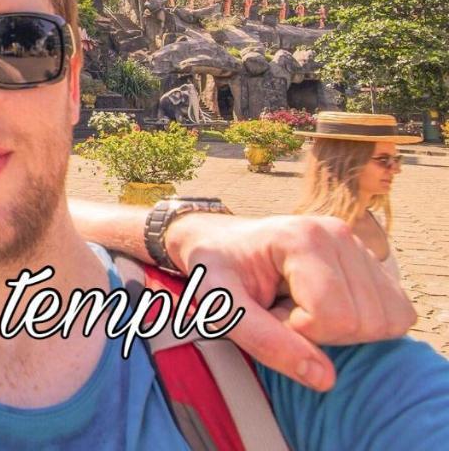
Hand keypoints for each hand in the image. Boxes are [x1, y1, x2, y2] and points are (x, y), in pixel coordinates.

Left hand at [165, 212, 416, 390]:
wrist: (217, 241)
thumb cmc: (217, 270)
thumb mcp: (220, 305)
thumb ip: (264, 340)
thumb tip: (324, 378)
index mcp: (303, 237)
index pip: (333, 317)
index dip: (298, 331)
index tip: (268, 310)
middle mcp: (338, 234)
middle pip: (365, 322)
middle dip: (322, 332)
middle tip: (282, 309)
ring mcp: (357, 246)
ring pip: (387, 322)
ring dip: (342, 330)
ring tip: (300, 306)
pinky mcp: (369, 263)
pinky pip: (396, 315)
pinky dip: (363, 325)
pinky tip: (322, 306)